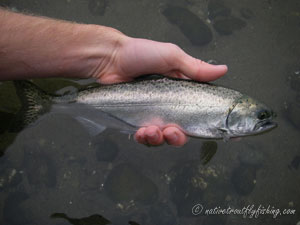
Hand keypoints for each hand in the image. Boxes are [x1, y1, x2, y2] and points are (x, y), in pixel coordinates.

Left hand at [95, 37, 227, 145]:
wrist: (111, 59)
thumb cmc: (140, 53)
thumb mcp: (171, 57)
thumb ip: (195, 68)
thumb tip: (223, 70)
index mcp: (182, 92)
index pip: (199, 112)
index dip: (208, 124)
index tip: (218, 134)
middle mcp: (169, 106)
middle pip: (181, 131)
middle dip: (178, 137)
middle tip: (171, 131)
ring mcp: (152, 114)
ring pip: (162, 138)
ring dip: (160, 139)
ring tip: (151, 130)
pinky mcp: (136, 119)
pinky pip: (144, 137)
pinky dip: (144, 138)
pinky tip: (141, 132)